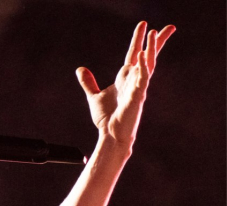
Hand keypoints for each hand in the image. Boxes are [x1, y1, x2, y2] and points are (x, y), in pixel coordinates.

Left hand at [76, 22, 174, 146]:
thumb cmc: (107, 119)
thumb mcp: (93, 96)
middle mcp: (134, 81)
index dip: (138, 40)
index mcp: (126, 78)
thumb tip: (80, 69)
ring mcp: (138, 88)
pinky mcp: (137, 97)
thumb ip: (88, 83)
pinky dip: (142, 67)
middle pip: (148, 56)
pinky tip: (141, 55)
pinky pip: (141, 79)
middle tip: (170, 26)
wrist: (110, 135)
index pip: (134, 54)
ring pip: (148, 65)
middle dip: (157, 41)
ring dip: (151, 49)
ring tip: (153, 33)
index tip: (143, 25)